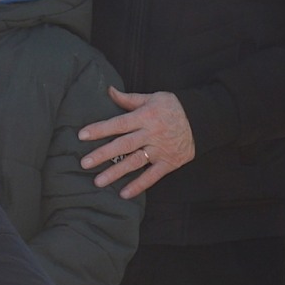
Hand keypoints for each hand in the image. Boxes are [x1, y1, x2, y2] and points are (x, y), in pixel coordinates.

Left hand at [78, 88, 194, 198]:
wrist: (202, 121)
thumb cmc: (173, 107)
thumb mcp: (153, 98)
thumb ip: (130, 99)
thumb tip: (109, 90)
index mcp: (145, 116)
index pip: (119, 124)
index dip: (100, 129)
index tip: (82, 135)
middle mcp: (151, 134)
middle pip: (123, 145)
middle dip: (103, 154)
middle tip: (84, 163)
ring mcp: (160, 150)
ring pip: (135, 162)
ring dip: (116, 172)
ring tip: (98, 182)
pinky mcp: (169, 163)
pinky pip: (152, 176)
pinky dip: (139, 185)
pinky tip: (124, 194)